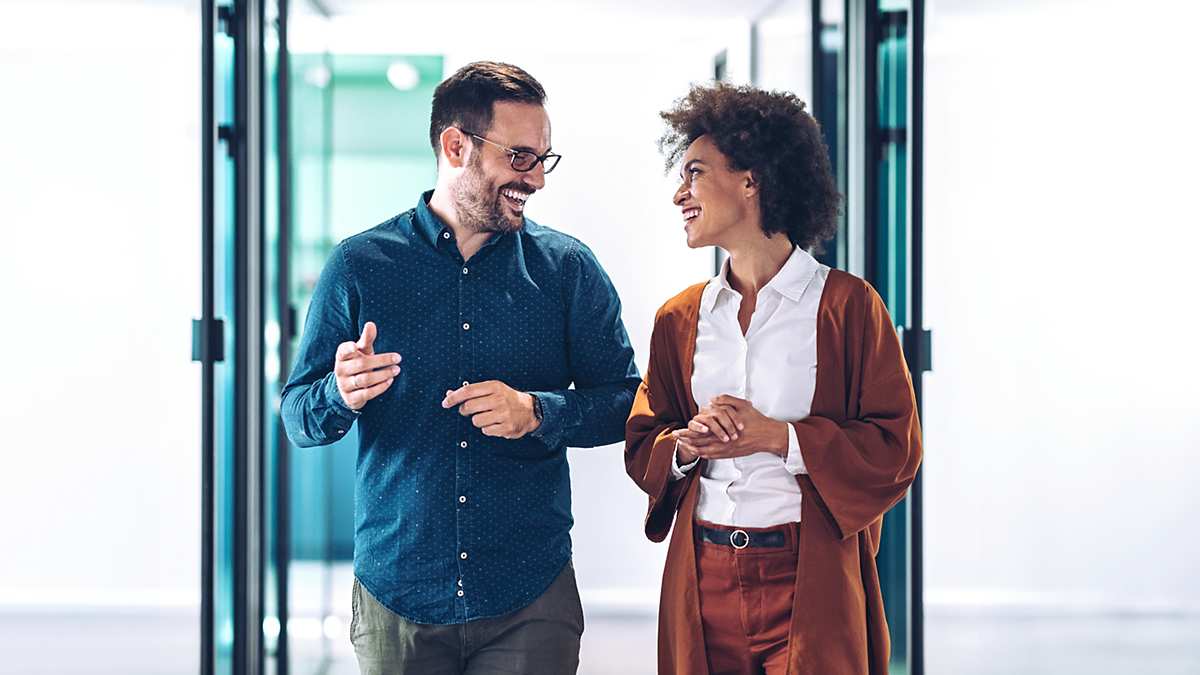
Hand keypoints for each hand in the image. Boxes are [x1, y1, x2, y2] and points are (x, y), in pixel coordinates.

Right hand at [334, 322, 401, 409]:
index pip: (342, 351)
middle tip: (398, 358)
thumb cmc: (358, 363)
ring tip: (397, 370)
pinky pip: (367, 394)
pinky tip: (390, 381)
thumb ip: (366, 339)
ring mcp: (345, 385)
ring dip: (383, 374)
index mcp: (342, 357)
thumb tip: (370, 324)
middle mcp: (340, 370)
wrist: (349, 389)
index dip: (348, 349)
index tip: (355, 346)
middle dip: (381, 361)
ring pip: (365, 380)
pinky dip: (380, 387)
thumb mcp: (361, 351)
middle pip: (361, 364)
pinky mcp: (351, 399)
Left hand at [442, 380, 539, 438]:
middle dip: (465, 410)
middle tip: (470, 411)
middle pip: (469, 407)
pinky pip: (486, 430)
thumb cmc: (507, 398)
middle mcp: (499, 399)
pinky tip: (495, 423)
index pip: (468, 391)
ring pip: (476, 421)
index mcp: (494, 387)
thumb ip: (471, 392)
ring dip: (478, 421)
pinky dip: (487, 428)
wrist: (530, 410)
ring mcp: (504, 414)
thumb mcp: (492, 389)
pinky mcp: (507, 427)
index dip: (454, 397)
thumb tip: (449, 394)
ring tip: (488, 417)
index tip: (445, 402)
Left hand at [671, 395, 788, 460]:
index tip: (678, 430)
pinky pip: (713, 456)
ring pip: (705, 451)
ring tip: (683, 445)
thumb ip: (727, 401)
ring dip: (692, 448)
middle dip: (686, 440)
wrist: (769, 436)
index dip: (688, 431)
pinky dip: (703, 454)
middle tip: (675, 438)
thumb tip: (712, 400)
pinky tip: (698, 452)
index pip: (701, 431)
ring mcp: (727, 449)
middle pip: (699, 443)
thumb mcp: (743, 405)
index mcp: (724, 429)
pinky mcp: (731, 454)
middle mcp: (723, 441)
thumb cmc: (757, 420)